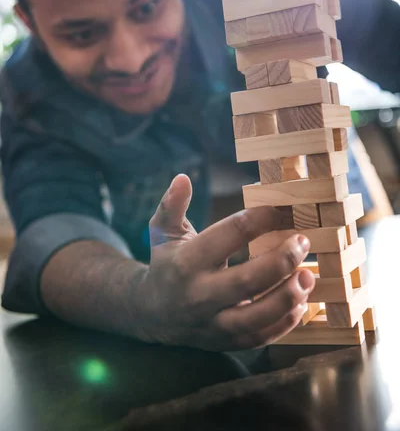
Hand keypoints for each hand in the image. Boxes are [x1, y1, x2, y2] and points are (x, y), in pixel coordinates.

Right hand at [133, 174, 314, 350]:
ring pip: (256, 317)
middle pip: (247, 280)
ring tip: (309, 276)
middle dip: (281, 260)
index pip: (229, 236)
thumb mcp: (163, 232)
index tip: (279, 210)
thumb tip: (182, 178)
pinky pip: (259, 338)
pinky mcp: (225, 342)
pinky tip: (301, 303)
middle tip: (304, 242)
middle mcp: (199, 295)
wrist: (153, 314)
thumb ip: (172, 205)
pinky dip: (284, 323)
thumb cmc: (167, 264)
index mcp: (187, 262)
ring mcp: (213, 323)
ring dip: (288, 296)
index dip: (259, 219)